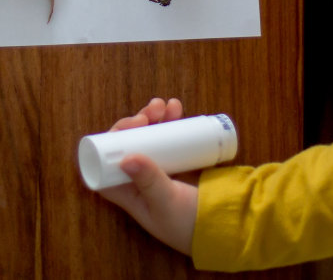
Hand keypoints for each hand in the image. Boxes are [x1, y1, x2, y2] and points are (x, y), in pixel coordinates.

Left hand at [94, 97, 198, 255]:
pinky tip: (176, 108)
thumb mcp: (166, 202)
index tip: (129, 126)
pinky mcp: (180, 161)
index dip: (113, 141)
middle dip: (137, 123)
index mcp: (128, 192)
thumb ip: (150, 182)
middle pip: (130, 144)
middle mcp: (141, 178)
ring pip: (150, 137)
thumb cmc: (188, 223)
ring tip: (166, 105)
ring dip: (154, 117)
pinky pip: (170, 137)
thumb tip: (126, 158)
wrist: (226, 226)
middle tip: (150, 112)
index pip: (107, 163)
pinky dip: (170, 120)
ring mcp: (161, 168)